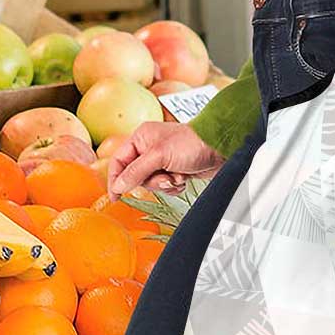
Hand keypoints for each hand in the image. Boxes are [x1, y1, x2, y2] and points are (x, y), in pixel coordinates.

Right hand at [107, 122, 224, 198]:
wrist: (220, 148)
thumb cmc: (191, 143)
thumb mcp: (159, 156)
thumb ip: (136, 171)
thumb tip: (118, 185)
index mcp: (141, 138)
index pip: (119, 161)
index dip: (115, 179)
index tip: (115, 197)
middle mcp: (149, 148)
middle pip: (135, 176)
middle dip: (152, 181)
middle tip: (165, 178)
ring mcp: (162, 160)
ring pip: (151, 183)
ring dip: (165, 184)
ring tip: (177, 176)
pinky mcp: (174, 170)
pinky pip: (164, 186)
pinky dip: (174, 186)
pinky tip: (184, 178)